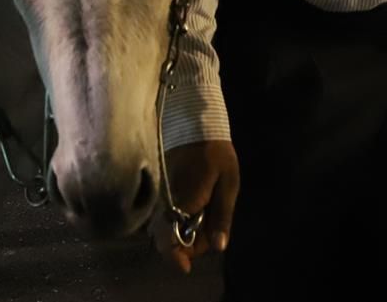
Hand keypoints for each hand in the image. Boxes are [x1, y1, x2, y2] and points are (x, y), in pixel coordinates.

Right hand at [153, 141, 238, 273]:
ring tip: (204, 218)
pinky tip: (194, 208)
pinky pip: (162, 212)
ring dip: (181, 231)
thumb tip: (217, 247)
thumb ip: (222, 215)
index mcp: (182, 202)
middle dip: (185, 244)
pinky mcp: (159, 186)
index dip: (177, 256)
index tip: (187, 266)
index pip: (168, 241)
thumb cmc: (215, 152)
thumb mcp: (228, 183)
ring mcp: (159, 193)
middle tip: (209, 233)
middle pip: (165, 237)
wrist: (194, 121)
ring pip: (162, 225)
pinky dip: (176, 218)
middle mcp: (165, 200)